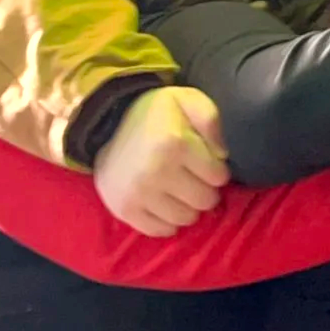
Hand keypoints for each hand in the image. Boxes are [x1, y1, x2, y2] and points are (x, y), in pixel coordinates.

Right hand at [93, 87, 228, 236]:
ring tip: (178, 190)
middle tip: (192, 178)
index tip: (205, 163)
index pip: (219, 177)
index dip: (217, 170)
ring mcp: (138, 194)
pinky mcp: (124, 209)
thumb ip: (211, 119)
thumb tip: (222, 155)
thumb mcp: (187, 99)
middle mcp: (156, 172)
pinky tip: (164, 204)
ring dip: (187, 207)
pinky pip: (160, 230)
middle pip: (205, 201)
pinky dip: (167, 222)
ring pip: (186, 219)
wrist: (107, 124)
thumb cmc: (156, 114)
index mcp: (174, 144)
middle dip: (205, 190)